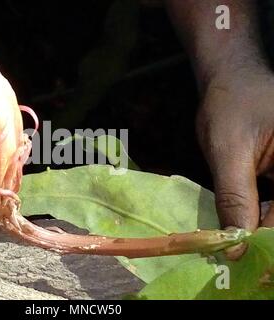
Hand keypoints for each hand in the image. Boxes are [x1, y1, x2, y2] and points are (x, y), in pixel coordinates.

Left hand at [197, 67, 273, 239]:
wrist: (232, 80)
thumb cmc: (231, 105)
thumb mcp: (229, 152)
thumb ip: (236, 198)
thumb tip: (235, 248)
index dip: (268, 240)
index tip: (246, 259)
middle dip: (264, 234)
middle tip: (237, 252)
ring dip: (261, 226)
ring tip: (236, 239)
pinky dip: (262, 214)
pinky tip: (244, 219)